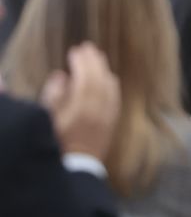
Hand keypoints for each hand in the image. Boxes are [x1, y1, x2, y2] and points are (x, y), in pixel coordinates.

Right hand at [41, 43, 120, 159]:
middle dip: (93, 60)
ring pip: (110, 86)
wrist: (75, 168)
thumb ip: (54, 95)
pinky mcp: (112, 122)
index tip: (74, 51)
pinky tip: (108, 78)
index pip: (85, 77)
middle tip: (87, 47)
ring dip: (104, 69)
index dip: (81, 62)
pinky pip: (116, 97)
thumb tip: (62, 76)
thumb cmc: (56, 142)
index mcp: (80, 107)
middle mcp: (97, 109)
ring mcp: (107, 116)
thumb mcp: (47, 119)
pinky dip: (112, 83)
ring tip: (97, 58)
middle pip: (99, 78)